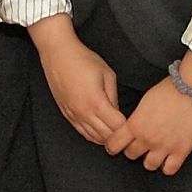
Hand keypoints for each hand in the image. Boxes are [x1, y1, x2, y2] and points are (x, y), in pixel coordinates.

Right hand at [32, 22, 123, 144]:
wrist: (58, 54)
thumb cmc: (82, 60)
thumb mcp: (107, 74)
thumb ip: (114, 96)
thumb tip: (117, 112)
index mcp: (96, 102)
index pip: (117, 126)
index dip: (128, 127)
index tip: (134, 124)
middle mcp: (84, 112)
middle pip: (106, 136)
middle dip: (119, 136)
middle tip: (127, 131)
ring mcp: (74, 115)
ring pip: (94, 138)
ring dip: (106, 138)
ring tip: (116, 133)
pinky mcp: (67, 114)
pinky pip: (82, 133)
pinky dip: (93, 136)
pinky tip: (101, 133)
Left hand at [104, 79, 191, 175]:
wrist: (191, 89)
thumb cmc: (168, 90)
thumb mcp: (144, 102)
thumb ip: (136, 118)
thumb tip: (132, 127)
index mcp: (135, 124)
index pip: (114, 144)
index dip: (113, 146)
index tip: (115, 146)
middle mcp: (147, 138)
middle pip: (131, 155)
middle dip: (133, 150)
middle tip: (139, 145)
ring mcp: (164, 146)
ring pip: (149, 165)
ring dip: (150, 159)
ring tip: (154, 152)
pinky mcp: (181, 150)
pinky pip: (169, 170)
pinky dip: (167, 166)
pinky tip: (168, 159)